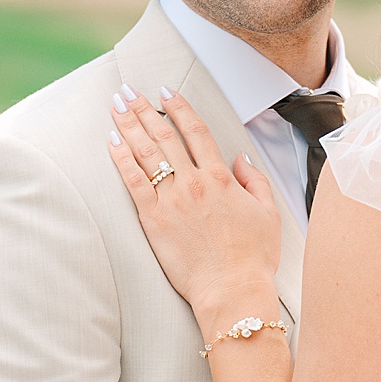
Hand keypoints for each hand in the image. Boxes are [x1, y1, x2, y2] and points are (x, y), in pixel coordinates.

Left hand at [108, 87, 281, 324]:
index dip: (179, 108)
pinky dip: (121, 159)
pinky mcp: (153, 220)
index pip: (195, 131)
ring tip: (116, 107)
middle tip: (129, 91)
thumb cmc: (253, 257)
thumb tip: (240, 160)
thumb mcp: (268, 213)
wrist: (231, 290)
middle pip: (164, 136)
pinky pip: (133, 182)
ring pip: (145, 153)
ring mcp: (171, 200)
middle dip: (144, 109)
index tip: (166, 93)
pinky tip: (112, 143)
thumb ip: (254, 182)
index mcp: (220, 178)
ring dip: (128, 126)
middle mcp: (194, 182)